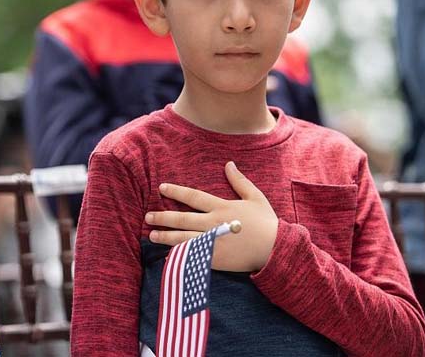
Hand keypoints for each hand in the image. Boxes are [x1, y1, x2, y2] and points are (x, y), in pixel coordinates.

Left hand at [146, 162, 278, 271]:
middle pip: (182, 218)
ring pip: (183, 238)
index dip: (176, 191)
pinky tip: (167, 253)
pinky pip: (192, 256)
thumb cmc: (267, 223)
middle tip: (148, 216)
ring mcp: (213, 243)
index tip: (161, 188)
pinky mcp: (215, 259)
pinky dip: (178, 254)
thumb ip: (240, 181)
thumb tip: (229, 164)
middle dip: (163, 216)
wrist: (276, 250)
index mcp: (222, 207)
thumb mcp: (255, 197)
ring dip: (165, 236)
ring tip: (151, 234)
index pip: (193, 197)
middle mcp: (214, 224)